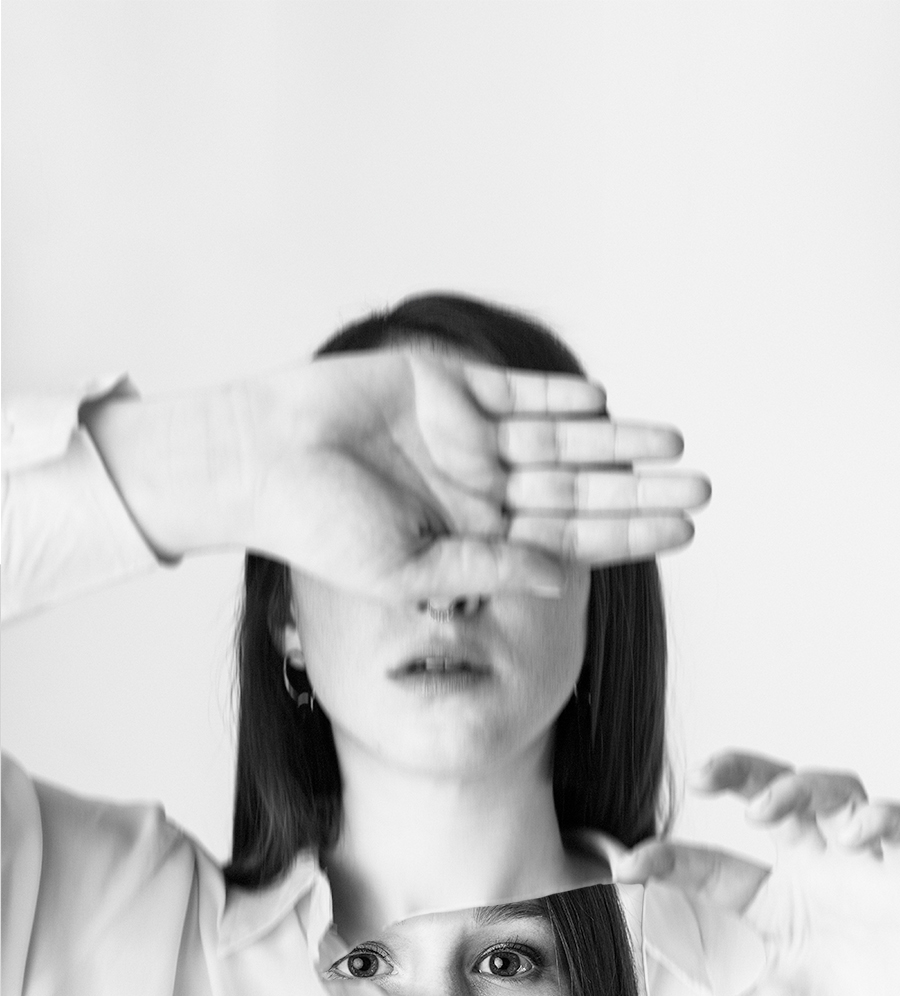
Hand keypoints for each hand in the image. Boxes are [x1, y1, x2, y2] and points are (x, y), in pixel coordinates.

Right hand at [89, 350, 709, 599]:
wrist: (257, 461)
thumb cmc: (318, 529)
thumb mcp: (407, 569)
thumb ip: (485, 568)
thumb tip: (559, 581)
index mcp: (472, 536)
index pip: (566, 538)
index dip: (624, 536)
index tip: (682, 535)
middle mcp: (476, 486)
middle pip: (576, 488)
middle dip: (637, 489)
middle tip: (703, 489)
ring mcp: (462, 434)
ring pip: (558, 440)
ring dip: (613, 441)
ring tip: (674, 443)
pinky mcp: (441, 383)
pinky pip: (512, 392)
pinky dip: (555, 396)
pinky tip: (602, 403)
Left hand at [610, 751, 899, 995]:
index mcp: (764, 906)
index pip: (705, 865)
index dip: (666, 858)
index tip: (628, 868)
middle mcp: (808, 876)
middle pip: (769, 799)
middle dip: (735, 775)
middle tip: (701, 778)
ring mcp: (858, 869)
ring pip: (831, 793)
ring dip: (798, 786)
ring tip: (766, 808)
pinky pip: (894, 825)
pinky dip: (877, 818)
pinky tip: (855, 835)